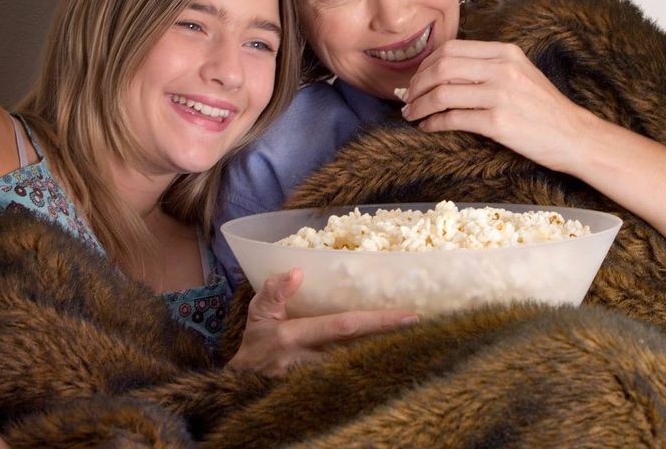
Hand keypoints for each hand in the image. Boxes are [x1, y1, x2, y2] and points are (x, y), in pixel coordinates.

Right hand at [225, 268, 417, 375]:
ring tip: (418, 343)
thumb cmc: (255, 345)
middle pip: (362, 350)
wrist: (239, 390)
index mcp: (294, 337)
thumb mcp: (257, 314)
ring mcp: (317, 383)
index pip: (344, 327)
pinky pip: (353, 381)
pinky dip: (373, 372)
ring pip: (360, 367)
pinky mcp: (321, 395)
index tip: (410, 316)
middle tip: (426, 330)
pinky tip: (394, 364)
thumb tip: (297, 271)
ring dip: (387, 356)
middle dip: (393, 341)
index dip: (378, 321)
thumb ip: (274, 291)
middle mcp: (309, 362)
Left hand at [402, 39, 665, 257]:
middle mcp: (501, 69)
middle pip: (441, 67)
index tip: (416, 78)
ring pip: (442, 93)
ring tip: (411, 115)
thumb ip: (488, 66)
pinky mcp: (498, 123)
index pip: (451, 49)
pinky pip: (452, 119)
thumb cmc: (545, 108)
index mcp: (505, 52)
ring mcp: (499, 95)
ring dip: (419, 105)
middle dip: (416, 84)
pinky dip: (432, 123)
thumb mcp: (520, 73)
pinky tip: (427, 127)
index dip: (425, 64)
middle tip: (407, 98)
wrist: (575, 136)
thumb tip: (444, 71)